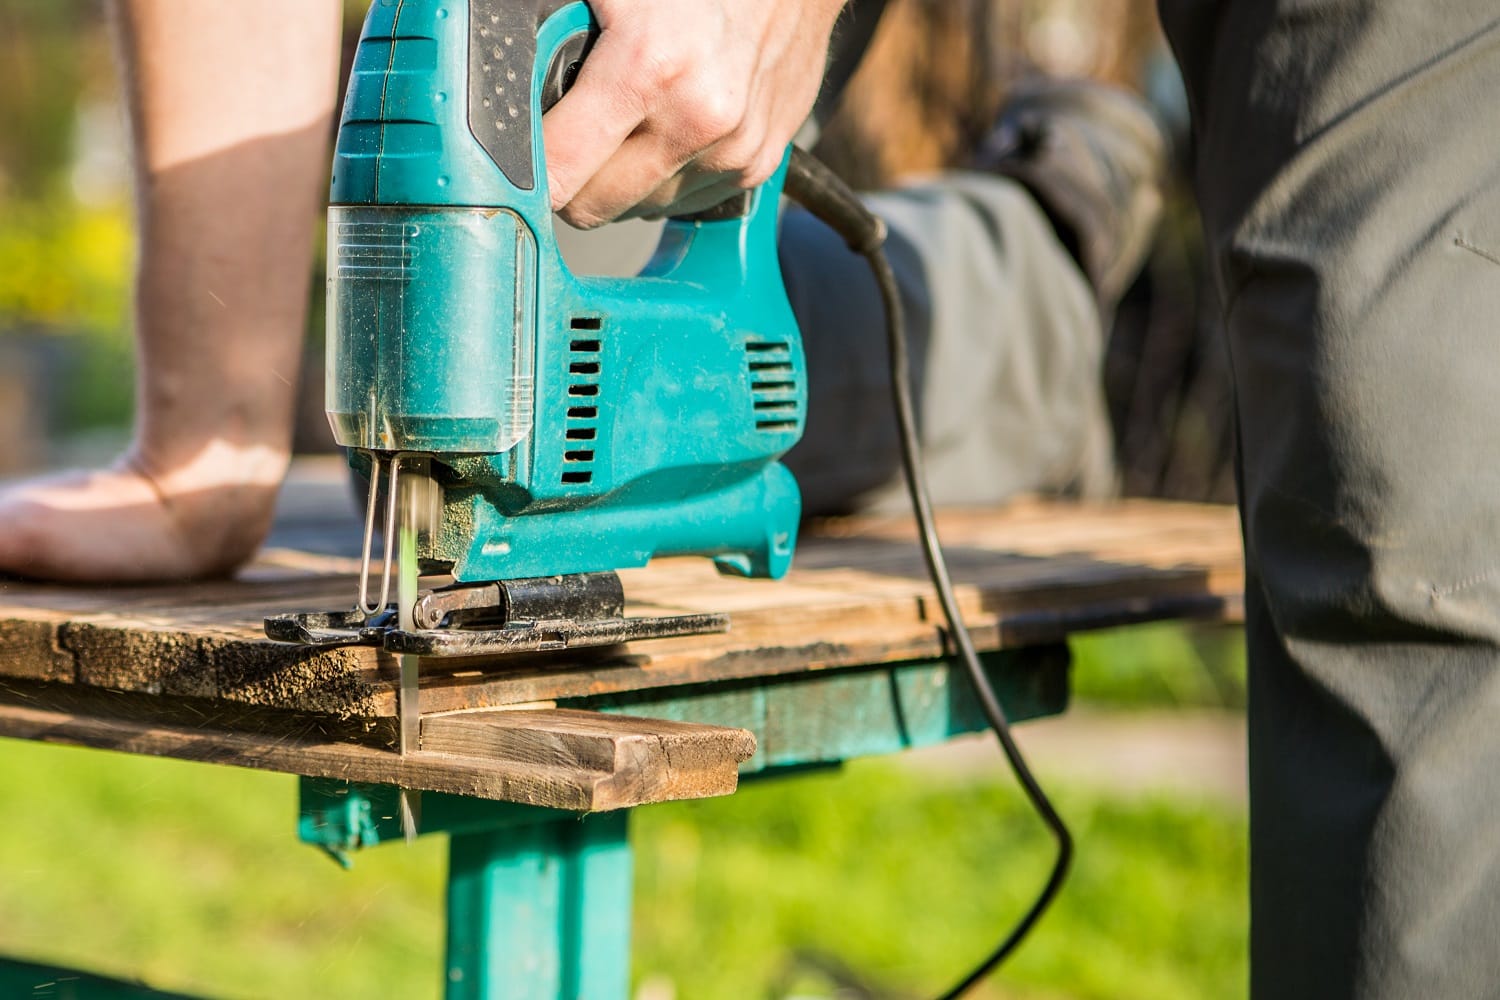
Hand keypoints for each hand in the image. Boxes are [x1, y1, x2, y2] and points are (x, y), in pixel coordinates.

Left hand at [541, 0, 845, 227]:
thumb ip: (547, 28)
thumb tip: (496, 61)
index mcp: (648, 70)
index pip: (558, 174)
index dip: (524, 170)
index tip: (512, 160)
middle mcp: (697, 122)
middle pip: (593, 207)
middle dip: (569, 175)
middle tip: (569, 128)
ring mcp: (733, 150)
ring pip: (639, 208)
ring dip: (621, 177)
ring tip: (629, 116)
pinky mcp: (759, 164)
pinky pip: (684, 199)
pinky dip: (666, 172)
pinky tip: (669, 123)